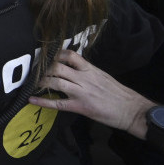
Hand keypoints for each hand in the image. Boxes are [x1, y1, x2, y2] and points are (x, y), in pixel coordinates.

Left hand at [30, 50, 153, 139]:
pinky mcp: (80, 107)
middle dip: (43, 68)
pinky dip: (43, 101)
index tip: (44, 54)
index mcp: (90, 69)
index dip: (55, 54)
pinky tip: (32, 100)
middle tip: (33, 70)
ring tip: (31, 83)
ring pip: (56, 82)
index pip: (70, 55)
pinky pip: (58, 103)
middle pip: (58, 67)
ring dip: (41, 82)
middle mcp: (84, 78)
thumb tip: (73, 67)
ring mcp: (81, 92)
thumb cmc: (119, 94)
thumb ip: (88, 71)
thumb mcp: (104, 76)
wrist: (131, 110)